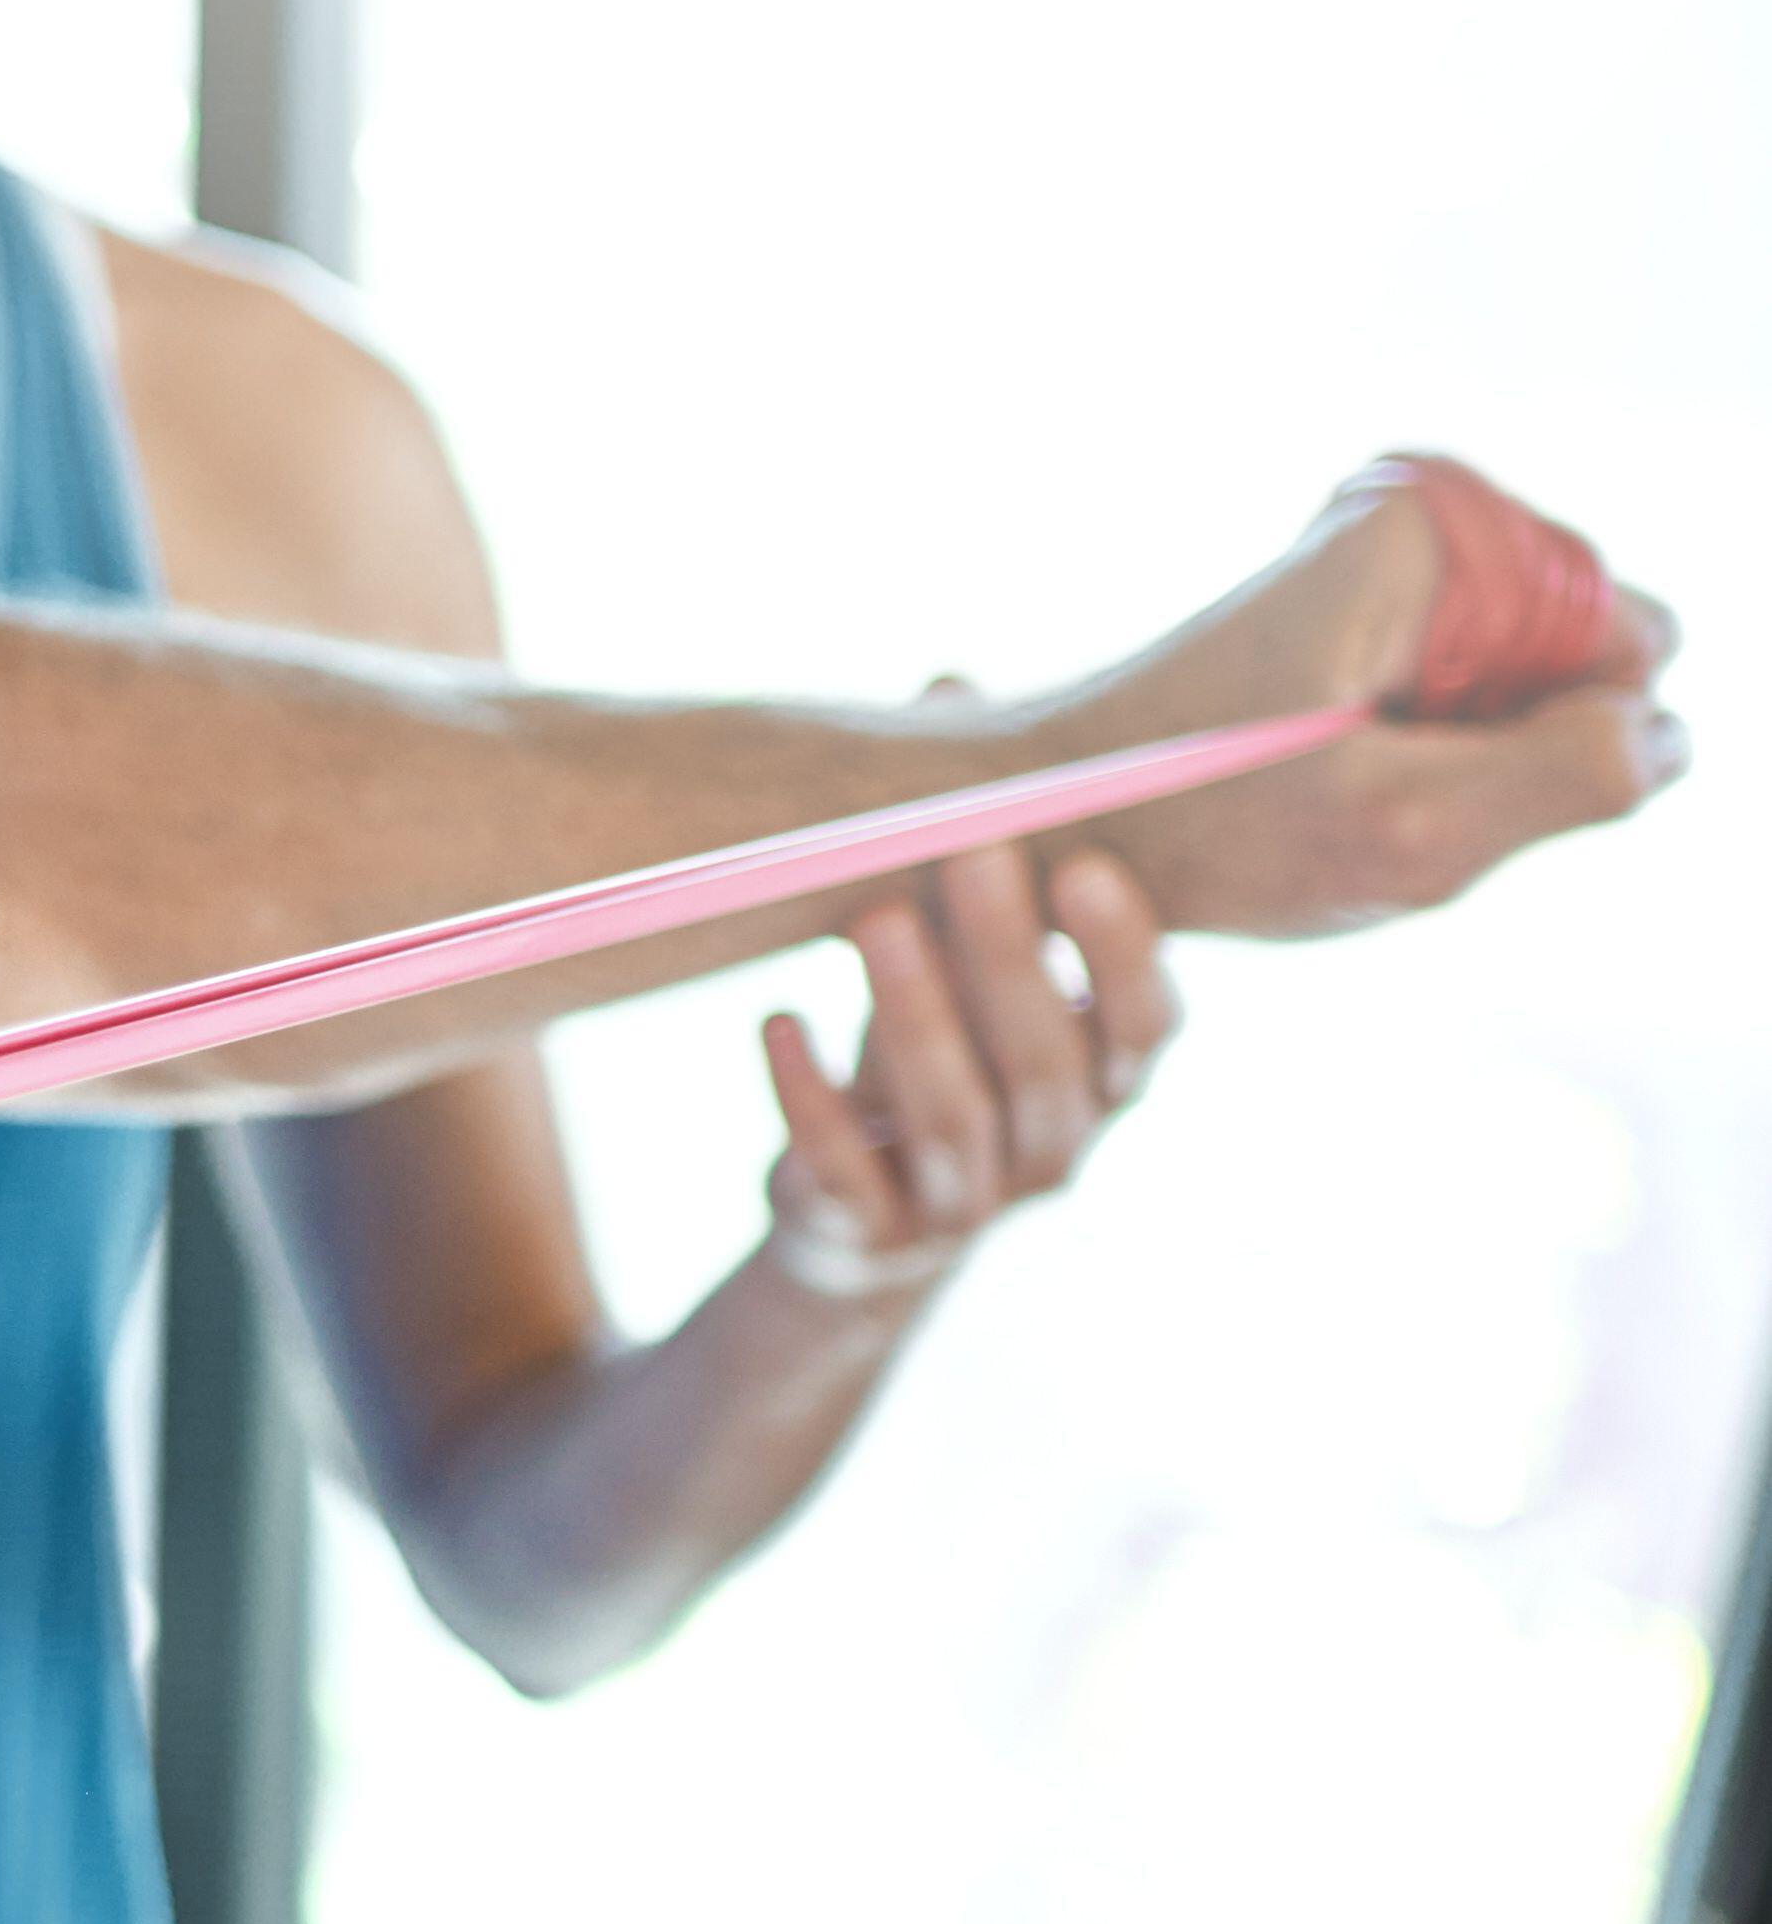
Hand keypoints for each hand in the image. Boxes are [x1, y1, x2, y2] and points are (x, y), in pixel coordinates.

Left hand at [754, 816, 1173, 1309]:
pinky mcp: (871, 1235)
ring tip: (876, 921)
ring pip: (951, 1117)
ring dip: (915, 1015)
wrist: (855, 1216)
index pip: (1147, 1027)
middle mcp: (1053, 1150)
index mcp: (1100, 1082)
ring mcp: (966, 1205)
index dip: (1123, 953)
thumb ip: (971, 844)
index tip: (1085, 862)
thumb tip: (948, 688)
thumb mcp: (956, 959)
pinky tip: (778, 1020)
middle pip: (1045, 1064)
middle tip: (972, 853)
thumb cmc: (929, 1048)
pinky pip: (843, 1172)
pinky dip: (808, 1097)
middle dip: (1009, 956)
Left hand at [1066, 458, 1681, 940]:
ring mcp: (1395, 579)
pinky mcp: (1368, 632)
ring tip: (1347, 791)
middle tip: (1383, 791)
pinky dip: (1427, 776)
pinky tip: (1332, 791)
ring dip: (1470, 773)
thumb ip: (1572, 775)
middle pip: (1586, 664)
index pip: (1633, 636)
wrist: (1052, 813)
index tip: (1428, 769)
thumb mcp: (1405, 828)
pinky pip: (1470, 718)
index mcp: (1432, 528)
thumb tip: (1669, 730)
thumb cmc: (1201, 823)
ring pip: (1532, 702)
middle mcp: (1419, 526)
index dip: (1568, 739)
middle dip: (1520, 752)